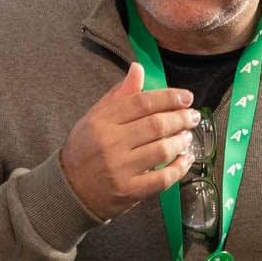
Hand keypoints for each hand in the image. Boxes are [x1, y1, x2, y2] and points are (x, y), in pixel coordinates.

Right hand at [58, 62, 199, 221]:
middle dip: (181, 118)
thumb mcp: (95, 117)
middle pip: (156, 125)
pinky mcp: (128, 191)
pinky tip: (185, 160)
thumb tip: (138, 68)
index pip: (142, 102)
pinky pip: (162, 179)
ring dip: (181, 141)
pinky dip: (179, 168)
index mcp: (102, 121)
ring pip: (162, 150)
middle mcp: (110, 143)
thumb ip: (120, 95)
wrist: (69, 190)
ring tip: (187, 136)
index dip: (169, 98)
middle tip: (192, 116)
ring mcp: (120, 169)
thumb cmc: (85, 149)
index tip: (186, 98)